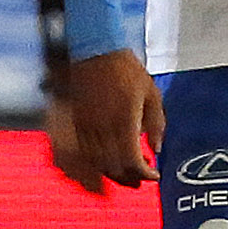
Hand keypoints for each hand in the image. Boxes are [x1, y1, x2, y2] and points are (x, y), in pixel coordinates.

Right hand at [45, 50, 159, 194]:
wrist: (93, 48)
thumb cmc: (124, 68)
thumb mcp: (151, 92)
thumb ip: (156, 123)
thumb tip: (156, 148)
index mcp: (123, 120)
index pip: (132, 160)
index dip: (144, 173)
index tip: (154, 174)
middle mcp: (102, 127)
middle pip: (113, 167)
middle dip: (128, 178)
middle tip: (139, 180)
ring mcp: (83, 126)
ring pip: (93, 164)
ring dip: (108, 176)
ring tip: (119, 179)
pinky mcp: (71, 122)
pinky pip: (74, 153)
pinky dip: (84, 166)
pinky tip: (94, 169)